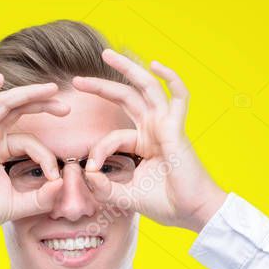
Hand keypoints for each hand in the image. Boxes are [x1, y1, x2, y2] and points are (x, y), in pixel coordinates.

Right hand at [0, 74, 67, 243]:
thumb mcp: (19, 205)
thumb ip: (42, 197)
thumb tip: (62, 183)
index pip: (30, 141)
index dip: (46, 157)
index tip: (55, 178)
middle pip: (17, 110)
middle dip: (42, 104)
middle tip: (66, 106)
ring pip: (3, 105)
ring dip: (27, 94)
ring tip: (51, 89)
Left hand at [72, 49, 226, 231]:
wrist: (191, 213)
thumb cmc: (166, 204)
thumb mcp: (125, 196)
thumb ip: (103, 187)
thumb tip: (88, 173)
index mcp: (143, 144)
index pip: (113, 136)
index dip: (98, 150)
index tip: (92, 170)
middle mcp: (154, 130)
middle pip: (126, 97)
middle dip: (102, 85)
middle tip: (77, 80)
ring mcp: (166, 126)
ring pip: (146, 88)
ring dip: (127, 69)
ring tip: (106, 55)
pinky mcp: (176, 128)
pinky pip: (178, 96)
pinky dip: (170, 78)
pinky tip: (155, 64)